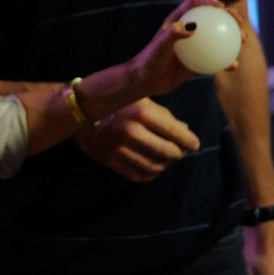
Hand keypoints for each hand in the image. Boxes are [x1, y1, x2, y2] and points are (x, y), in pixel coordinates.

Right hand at [75, 98, 199, 180]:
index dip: (189, 141)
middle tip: (179, 151)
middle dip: (178, 153)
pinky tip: (152, 167)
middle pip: (167, 152)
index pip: (175, 133)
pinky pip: (137, 175)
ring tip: (165, 159)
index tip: (194, 144)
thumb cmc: (115, 101)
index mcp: (141, 112)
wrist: (79, 111)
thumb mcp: (140, 99)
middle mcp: (131, 131)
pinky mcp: (110, 160)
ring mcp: (119, 148)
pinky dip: (149, 174)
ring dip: (164, 165)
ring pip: (154, 166)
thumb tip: (185, 129)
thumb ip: (163, 113)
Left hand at [129, 0, 238, 94]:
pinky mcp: (197, 61)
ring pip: (218, 38)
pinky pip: (216, 59)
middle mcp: (188, 30)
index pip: (195, 2)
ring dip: (233, 36)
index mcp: (178, 20)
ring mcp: (194, 46)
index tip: (220, 5)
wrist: (146, 81)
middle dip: (229, 14)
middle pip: (212, 17)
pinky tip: (234, 65)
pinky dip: (226, 61)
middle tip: (239, 21)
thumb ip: (173, 34)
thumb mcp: (160, 46)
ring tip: (243, 39)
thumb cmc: (150, 60)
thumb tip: (192, 26)